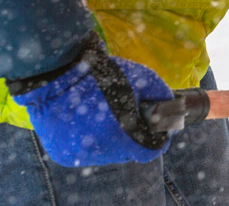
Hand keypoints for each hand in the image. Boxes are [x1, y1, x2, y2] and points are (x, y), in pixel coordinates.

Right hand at [6, 31, 173, 166]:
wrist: (55, 73)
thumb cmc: (102, 73)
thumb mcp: (142, 78)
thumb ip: (162, 96)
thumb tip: (173, 111)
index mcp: (120, 136)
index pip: (148, 152)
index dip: (156, 140)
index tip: (157, 128)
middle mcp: (98, 152)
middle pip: (125, 151)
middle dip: (132, 135)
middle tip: (128, 115)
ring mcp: (78, 155)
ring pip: (104, 152)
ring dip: (110, 138)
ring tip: (105, 113)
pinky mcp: (62, 153)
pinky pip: (84, 151)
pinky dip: (89, 138)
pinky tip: (86, 118)